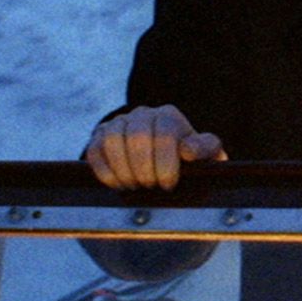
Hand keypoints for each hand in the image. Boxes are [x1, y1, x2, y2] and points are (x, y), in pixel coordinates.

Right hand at [85, 104, 227, 190]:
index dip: (165, 164)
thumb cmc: (187, 155)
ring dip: (123, 170)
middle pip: (138, 138)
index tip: (168, 184)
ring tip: (135, 186)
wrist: (164, 155)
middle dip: (144, 169)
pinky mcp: (99, 135)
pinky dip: (105, 171)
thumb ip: (206, 148)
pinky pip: (95, 150)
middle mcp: (143, 114)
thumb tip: (188, 150)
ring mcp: (119, 123)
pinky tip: (118, 184)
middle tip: (151, 186)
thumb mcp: (206, 152)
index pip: (165, 135)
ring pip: (113, 141)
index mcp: (169, 116)